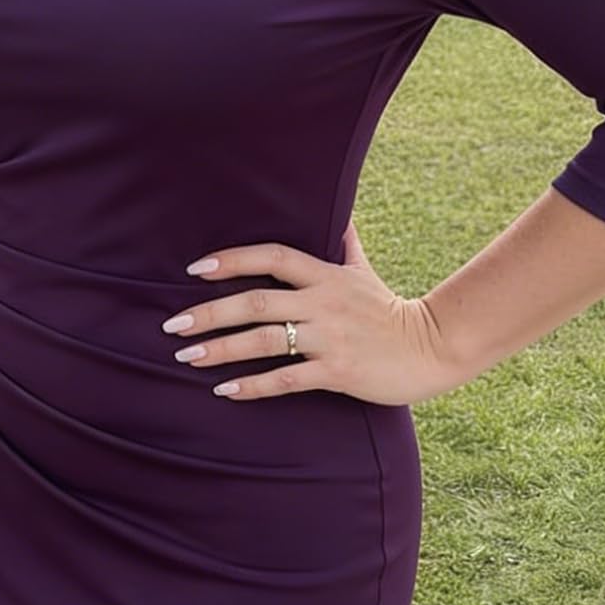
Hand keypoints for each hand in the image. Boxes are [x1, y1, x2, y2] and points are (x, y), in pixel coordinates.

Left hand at [159, 219, 458, 407]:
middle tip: (173, 326)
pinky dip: (252, 386)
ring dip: (221, 350)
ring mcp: (330, 338)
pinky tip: (224, 391)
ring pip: (265, 341)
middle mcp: (324, 303)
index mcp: (326, 275)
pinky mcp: (337, 371)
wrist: (431, 348)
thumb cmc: (389, 310)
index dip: (233, 259)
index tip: (196, 268)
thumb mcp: (364, 271)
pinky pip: (286, 379)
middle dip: (210, 313)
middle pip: (257, 302)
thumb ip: (345, 243)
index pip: (273, 257)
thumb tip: (338, 213)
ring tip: (187, 357)